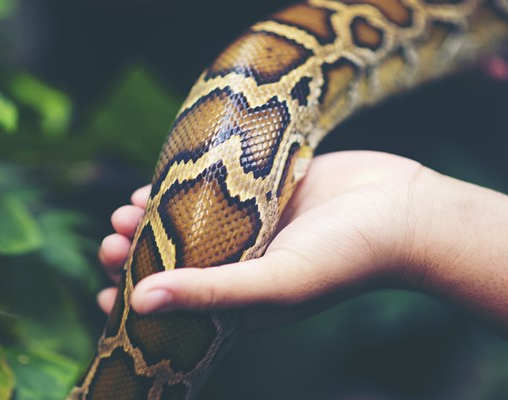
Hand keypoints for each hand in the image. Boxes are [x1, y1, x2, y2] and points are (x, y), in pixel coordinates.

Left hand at [98, 150, 507, 368]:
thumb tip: (139, 303)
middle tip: (110, 244)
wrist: (403, 210)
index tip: (105, 293)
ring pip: (188, 223)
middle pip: (178, 262)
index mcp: (244, 299)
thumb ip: (209, 293)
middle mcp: (244, 264)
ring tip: (123, 215)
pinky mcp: (263, 188)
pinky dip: (181, 187)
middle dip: (138, 257)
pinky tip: (156, 182)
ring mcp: (253, 224)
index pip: (180, 309)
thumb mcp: (273, 284)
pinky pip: (210, 187)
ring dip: (153, 220)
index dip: (139, 303)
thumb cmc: (345, 259)